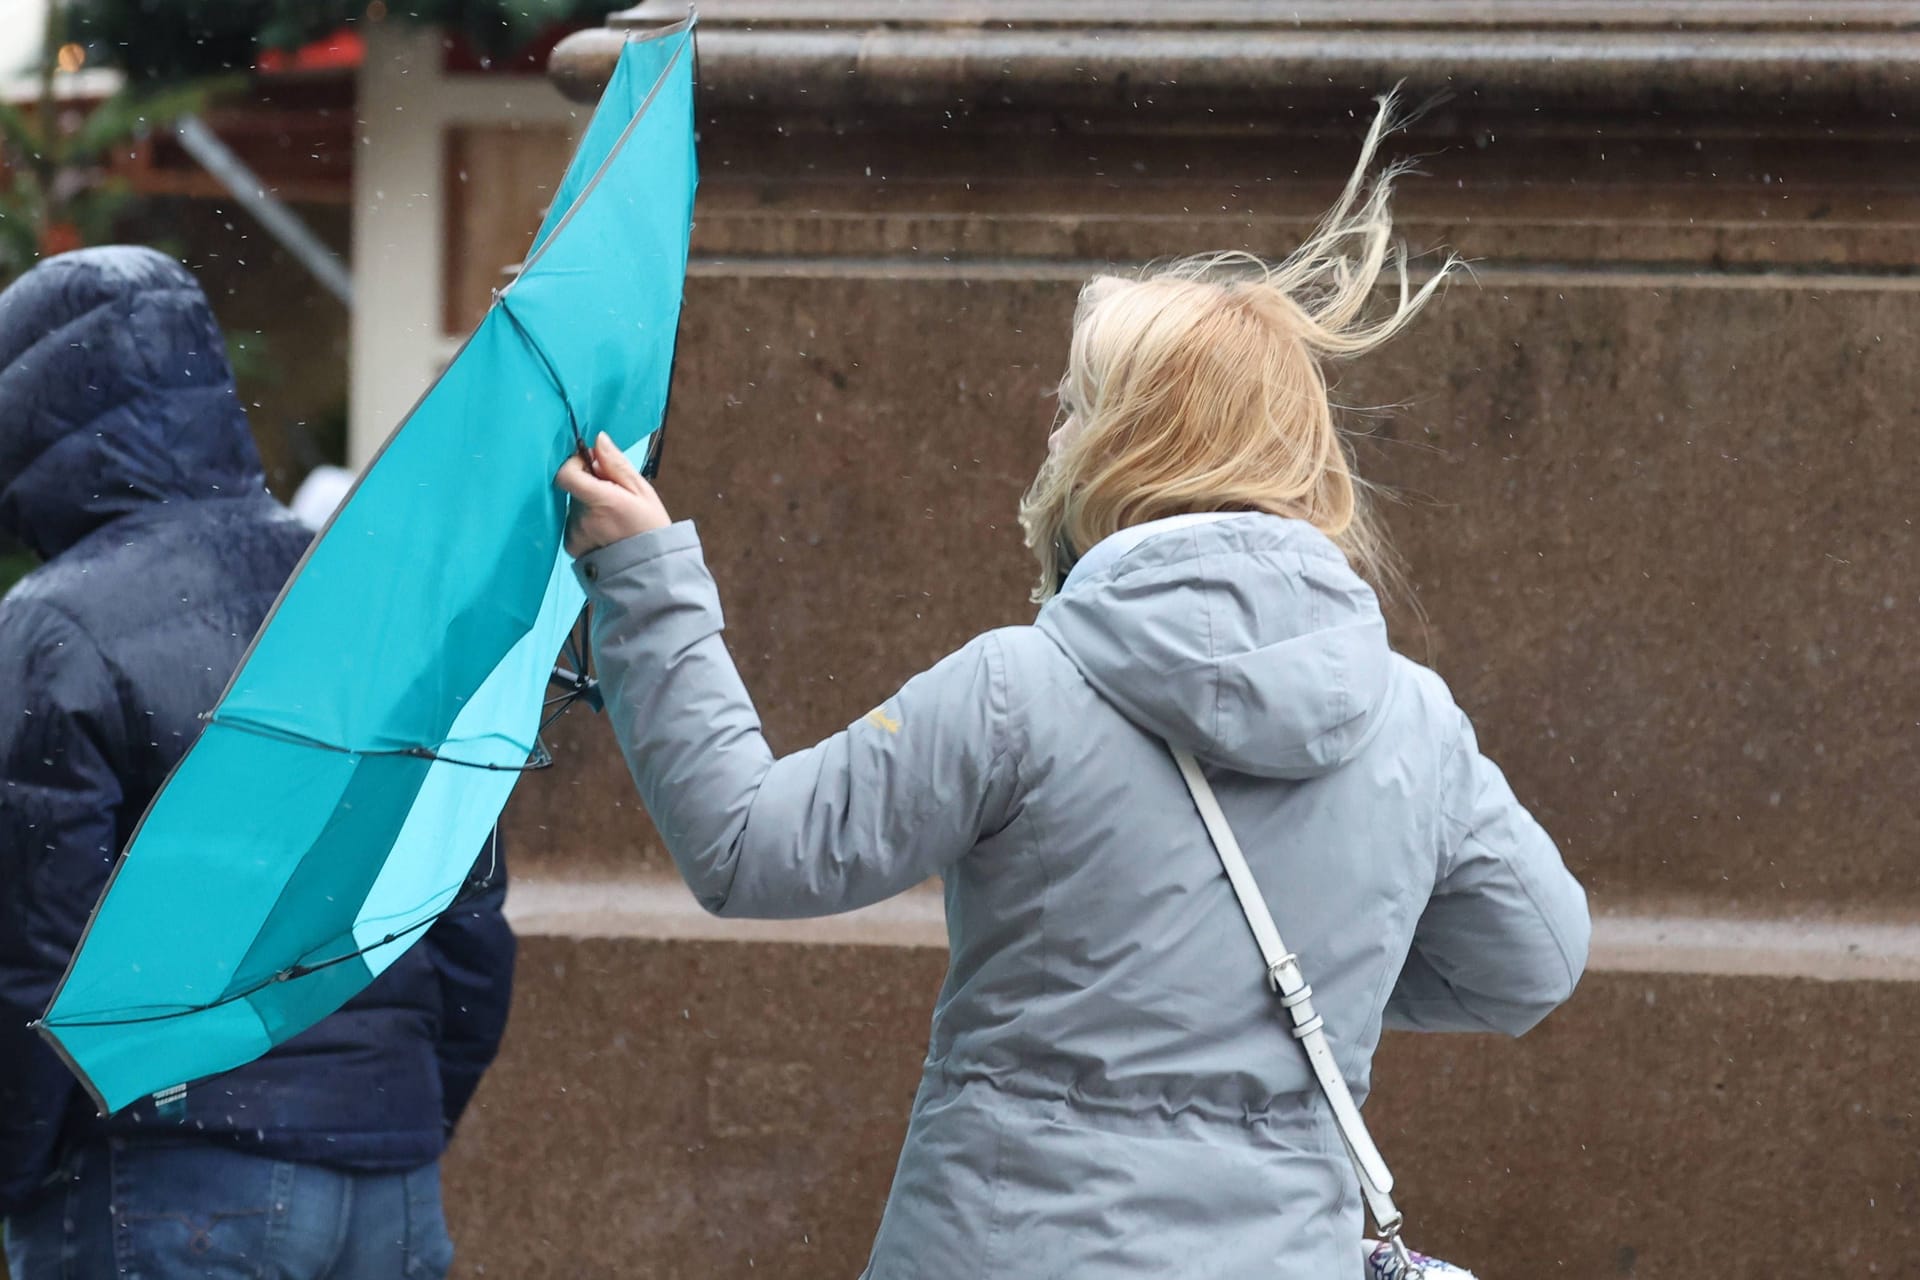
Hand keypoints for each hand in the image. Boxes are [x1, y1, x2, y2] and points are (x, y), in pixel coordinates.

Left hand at [555, 432, 671, 556]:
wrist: (650, 569)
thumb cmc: (650, 528)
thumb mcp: (642, 491)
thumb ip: (616, 464)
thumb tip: (598, 440)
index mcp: (602, 501)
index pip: (566, 474)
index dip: (574, 464)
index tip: (590, 464)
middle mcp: (583, 518)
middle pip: (574, 488)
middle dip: (590, 486)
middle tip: (614, 498)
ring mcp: (575, 533)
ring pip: (574, 505)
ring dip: (589, 505)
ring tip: (613, 519)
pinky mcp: (571, 545)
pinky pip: (572, 522)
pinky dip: (585, 522)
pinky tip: (605, 531)